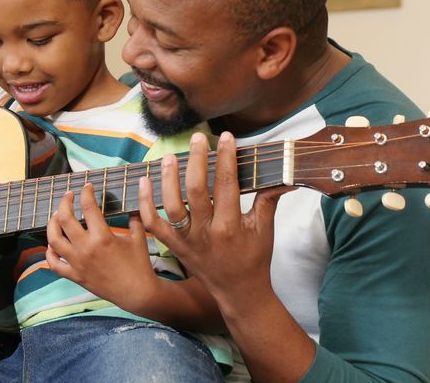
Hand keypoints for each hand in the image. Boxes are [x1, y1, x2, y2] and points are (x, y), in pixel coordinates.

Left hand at [45, 184, 159, 310]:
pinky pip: (54, 264)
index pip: (88, 207)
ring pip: (54, 239)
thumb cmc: (139, 264)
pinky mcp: (75, 276)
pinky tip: (53, 244)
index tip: (87, 186)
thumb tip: (137, 198)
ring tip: (57, 215)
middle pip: (64, 218)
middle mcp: (86, 248)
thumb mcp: (139, 236)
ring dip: (52, 224)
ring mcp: (77, 263)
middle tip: (69, 196)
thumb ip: (135, 215)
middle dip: (64, 202)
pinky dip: (49, 252)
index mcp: (102, 237)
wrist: (137, 293)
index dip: (86, 192)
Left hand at [138, 132, 286, 298]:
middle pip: (196, 190)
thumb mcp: (265, 229)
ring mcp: (187, 240)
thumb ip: (270, 199)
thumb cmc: (254, 258)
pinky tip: (144, 182)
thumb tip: (285, 173)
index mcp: (231, 226)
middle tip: (197, 138)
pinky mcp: (174, 246)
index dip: (226, 158)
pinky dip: (145, 203)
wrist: (238, 292)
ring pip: (171, 205)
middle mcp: (206, 233)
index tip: (226, 137)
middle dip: (196, 160)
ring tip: (169, 156)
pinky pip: (154, 224)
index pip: (227, 184)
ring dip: (167, 179)